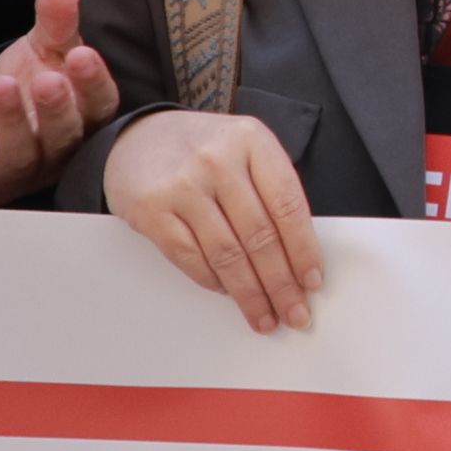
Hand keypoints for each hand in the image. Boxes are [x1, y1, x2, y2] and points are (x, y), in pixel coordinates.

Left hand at [0, 0, 119, 205]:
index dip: (92, 84)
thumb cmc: (20, 93)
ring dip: (13, 121)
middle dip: (57, 109)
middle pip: (64, 138)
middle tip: (48, 79)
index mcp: (80, 120)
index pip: (98, 108)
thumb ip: (55, 23)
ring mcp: (14, 173)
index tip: (81, 55)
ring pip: (20, 155)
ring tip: (3, 85)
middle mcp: (53, 153)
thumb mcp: (40, 53)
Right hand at [108, 109, 324, 333]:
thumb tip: (298, 255)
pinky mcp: (151, 210)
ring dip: (249, 293)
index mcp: (252, 141)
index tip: (313, 281)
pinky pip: (190, 258)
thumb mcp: (244, 149)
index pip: (288, 206)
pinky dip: (212, 281)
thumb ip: (269, 189)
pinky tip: (226, 292)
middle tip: (294, 313)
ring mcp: (182, 185)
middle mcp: (218, 160)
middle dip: (281, 283)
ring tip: (264, 316)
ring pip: (227, 254)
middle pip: (260, 236)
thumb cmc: (201, 148)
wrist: (138, 135)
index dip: (304, 250)